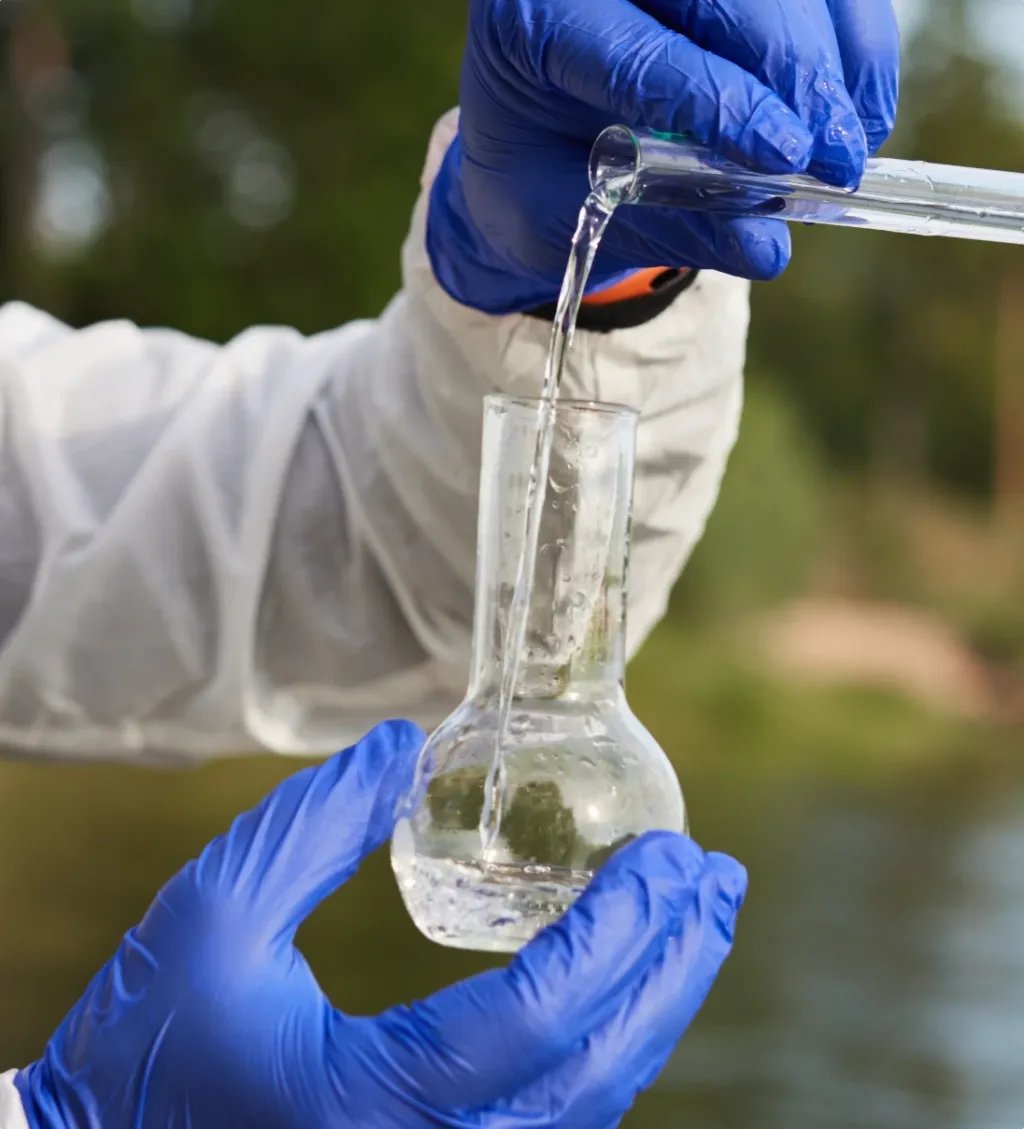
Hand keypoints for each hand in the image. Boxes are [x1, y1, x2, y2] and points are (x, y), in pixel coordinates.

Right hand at [15, 719, 746, 1128]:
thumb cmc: (146, 1039)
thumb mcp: (214, 909)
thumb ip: (314, 820)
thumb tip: (408, 745)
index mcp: (367, 1107)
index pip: (535, 1022)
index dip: (618, 934)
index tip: (667, 857)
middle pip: (595, 1077)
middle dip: (674, 971)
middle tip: (717, 883)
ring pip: (589, 1108)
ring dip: (659, 1007)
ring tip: (701, 922)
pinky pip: (555, 1116)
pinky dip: (611, 1045)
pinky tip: (630, 981)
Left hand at [428, 0, 899, 311]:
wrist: (535, 139)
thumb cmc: (541, 177)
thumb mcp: (575, 215)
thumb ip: (664, 223)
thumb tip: (766, 246)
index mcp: (535, 21)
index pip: (639, 53)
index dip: (722, 102)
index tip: (789, 156)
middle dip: (795, 72)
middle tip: (839, 159)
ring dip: (835, 53)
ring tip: (855, 138)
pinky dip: (854, 34)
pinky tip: (864, 103)